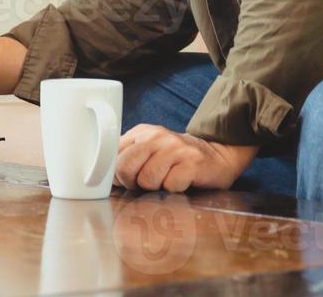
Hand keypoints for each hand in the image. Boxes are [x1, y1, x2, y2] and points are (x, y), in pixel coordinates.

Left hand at [114, 124, 258, 192]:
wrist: (217, 154)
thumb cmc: (178, 159)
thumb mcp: (150, 151)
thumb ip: (129, 158)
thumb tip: (105, 179)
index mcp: (142, 132)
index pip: (113, 154)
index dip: (117, 174)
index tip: (127, 181)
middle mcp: (157, 136)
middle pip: (125, 167)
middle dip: (132, 183)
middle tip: (146, 184)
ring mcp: (175, 148)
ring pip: (147, 179)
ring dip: (156, 187)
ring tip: (167, 180)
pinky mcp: (192, 162)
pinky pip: (170, 186)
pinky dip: (174, 190)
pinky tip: (182, 181)